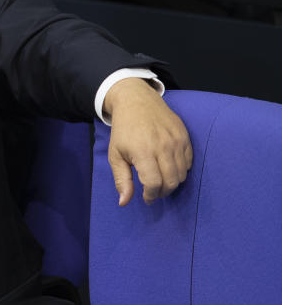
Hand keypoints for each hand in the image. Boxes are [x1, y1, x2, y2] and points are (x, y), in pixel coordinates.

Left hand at [102, 78, 192, 205]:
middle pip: (171, 182)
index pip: (154, 183)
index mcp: (143, 152)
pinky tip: (168, 168)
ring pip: (182, 174)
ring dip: (172, 183)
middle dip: (162, 192)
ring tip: (160, 181)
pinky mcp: (185, 136)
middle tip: (153, 192)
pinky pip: (189, 162)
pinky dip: (181, 170)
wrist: (136, 102)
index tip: (146, 198)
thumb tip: (124, 202)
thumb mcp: (115, 155)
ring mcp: (176, 141)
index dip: (150, 195)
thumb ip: (121, 180)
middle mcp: (163, 147)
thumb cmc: (123, 131)